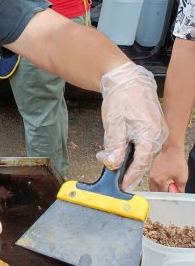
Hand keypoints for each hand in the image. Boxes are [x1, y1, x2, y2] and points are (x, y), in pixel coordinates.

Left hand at [96, 62, 167, 190]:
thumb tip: (114, 164)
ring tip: (107, 155)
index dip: (131, 175)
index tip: (123, 185)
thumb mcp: (113, 123)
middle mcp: (158, 134)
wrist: (127, 80)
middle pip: (143, 159)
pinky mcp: (153, 128)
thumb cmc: (121, 98)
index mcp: (150, 133)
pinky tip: (116, 146)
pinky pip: (143, 144)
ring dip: (126, 157)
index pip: (142, 162)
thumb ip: (114, 145)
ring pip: (142, 152)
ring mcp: (157, 131)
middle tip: (110, 170)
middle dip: (126, 167)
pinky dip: (130, 148)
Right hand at [148, 144, 188, 191]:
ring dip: (159, 187)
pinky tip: (165, 179)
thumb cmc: (176, 162)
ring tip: (168, 185)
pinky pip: (153, 180)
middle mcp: (152, 179)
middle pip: (155, 191)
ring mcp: (150, 174)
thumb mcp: (182, 177)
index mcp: (159, 181)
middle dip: (162, 193)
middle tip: (170, 190)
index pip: (162, 194)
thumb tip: (179, 193)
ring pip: (153, 186)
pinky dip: (158, 182)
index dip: (169, 195)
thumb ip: (180, 188)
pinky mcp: (151, 170)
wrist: (171, 150)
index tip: (174, 194)